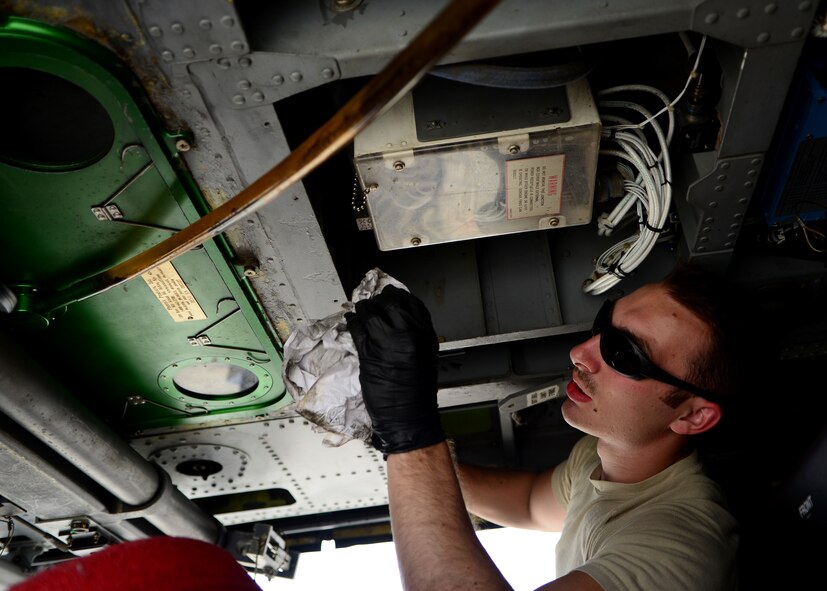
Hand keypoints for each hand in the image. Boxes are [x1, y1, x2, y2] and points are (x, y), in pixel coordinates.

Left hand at [346, 285, 443, 454]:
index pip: (411, 303)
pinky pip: (357, 329)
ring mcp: (387, 342)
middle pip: (390, 303)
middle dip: (379, 300)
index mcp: (425, 335)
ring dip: (363, 308)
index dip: (398, 296)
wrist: (409, 416)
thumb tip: (400, 318)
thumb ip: (415, 334)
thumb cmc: (418, 391)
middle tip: (373, 302)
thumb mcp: (425, 354)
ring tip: (360, 309)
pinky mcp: (368, 354)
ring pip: (370, 313)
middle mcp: (408, 334)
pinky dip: (352, 322)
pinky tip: (351, 320)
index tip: (391, 295)